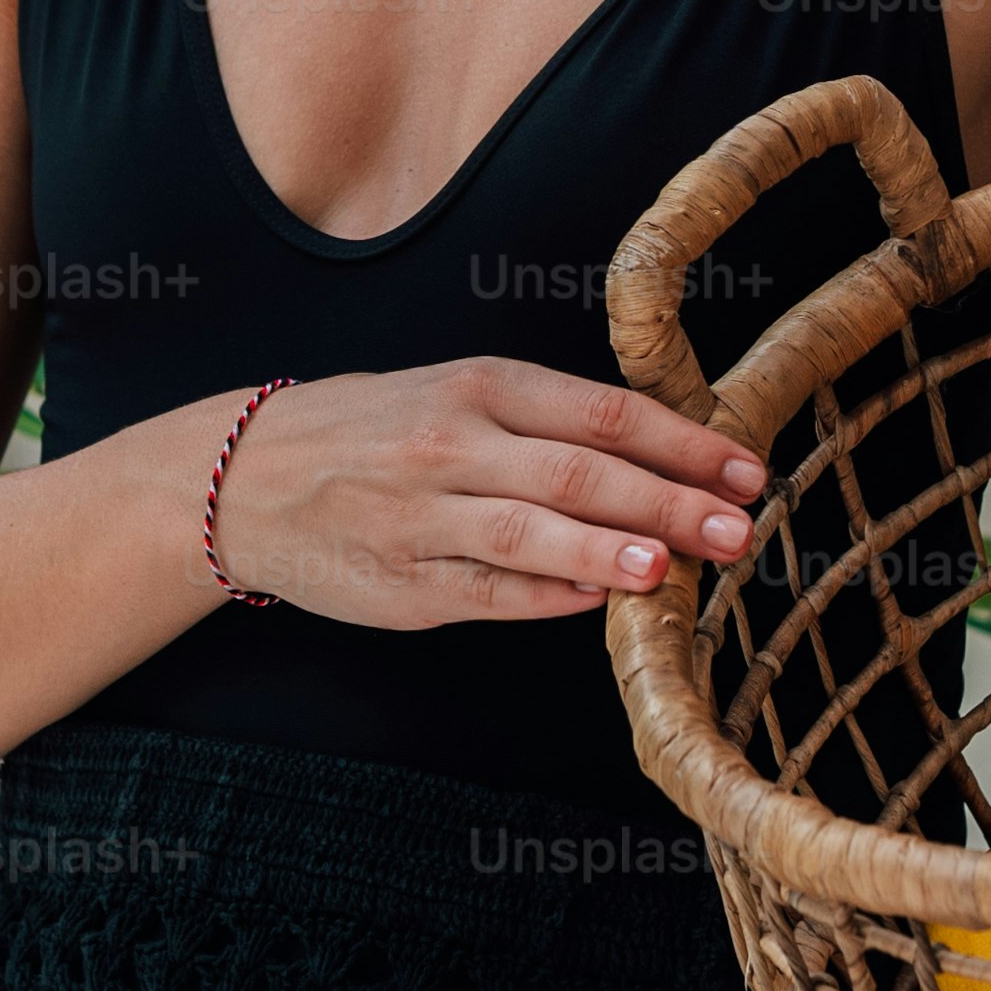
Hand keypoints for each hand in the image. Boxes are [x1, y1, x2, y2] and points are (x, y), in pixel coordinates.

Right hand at [202, 359, 767, 626]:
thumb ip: (546, 425)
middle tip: (738, 530)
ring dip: (610, 555)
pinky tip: (599, 605)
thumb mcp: (452, 393)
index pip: (603, 411)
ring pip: (533, 534)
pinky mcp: (404, 585)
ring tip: (673, 570)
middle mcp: (452, 444)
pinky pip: (489, 593)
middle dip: (668, 503)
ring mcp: (424, 518)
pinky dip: (549, 599)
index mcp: (478, 385)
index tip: (746, 470)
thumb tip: (658, 465)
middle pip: (580, 471)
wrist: (244, 478)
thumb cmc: (371, 429)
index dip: (683, 443)